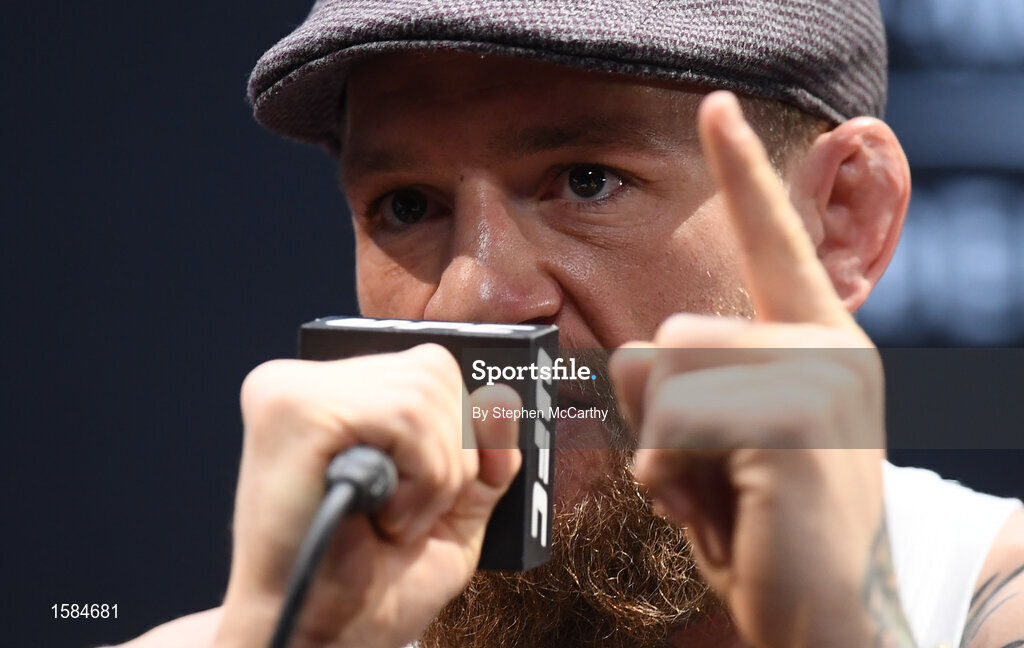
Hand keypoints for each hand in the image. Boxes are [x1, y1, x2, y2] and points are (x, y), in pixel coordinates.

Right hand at [213, 344, 521, 647]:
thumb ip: (485, 452)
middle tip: (401, 516)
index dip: (460, 432)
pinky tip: (378, 514)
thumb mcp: (455, 507)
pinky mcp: (291, 410)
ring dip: (431, 480)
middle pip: (435, 372)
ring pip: (424, 396)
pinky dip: (415, 481)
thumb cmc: (373, 584)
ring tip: (387, 519)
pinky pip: (402, 418)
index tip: (436, 491)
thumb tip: (503, 402)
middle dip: (448, 461)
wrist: (324, 641)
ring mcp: (294, 389)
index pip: (432, 367)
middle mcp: (309, 382)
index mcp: (339, 395)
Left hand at [610, 92, 912, 647]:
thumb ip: (687, 383)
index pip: (771, 240)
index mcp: (815, 344)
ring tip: (720, 495)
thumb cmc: (767, 528)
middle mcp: (828, 347)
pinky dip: (674, 481)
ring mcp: (820, 380)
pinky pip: (676, 424)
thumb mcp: (721, 443)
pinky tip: (723, 515)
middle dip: (660, 419)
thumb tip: (636, 355)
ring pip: (666, 375)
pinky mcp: (799, 423)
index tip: (713, 109)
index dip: (742, 172)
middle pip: (671, 337)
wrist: (828, 619)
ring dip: (668, 454)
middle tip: (711, 478)